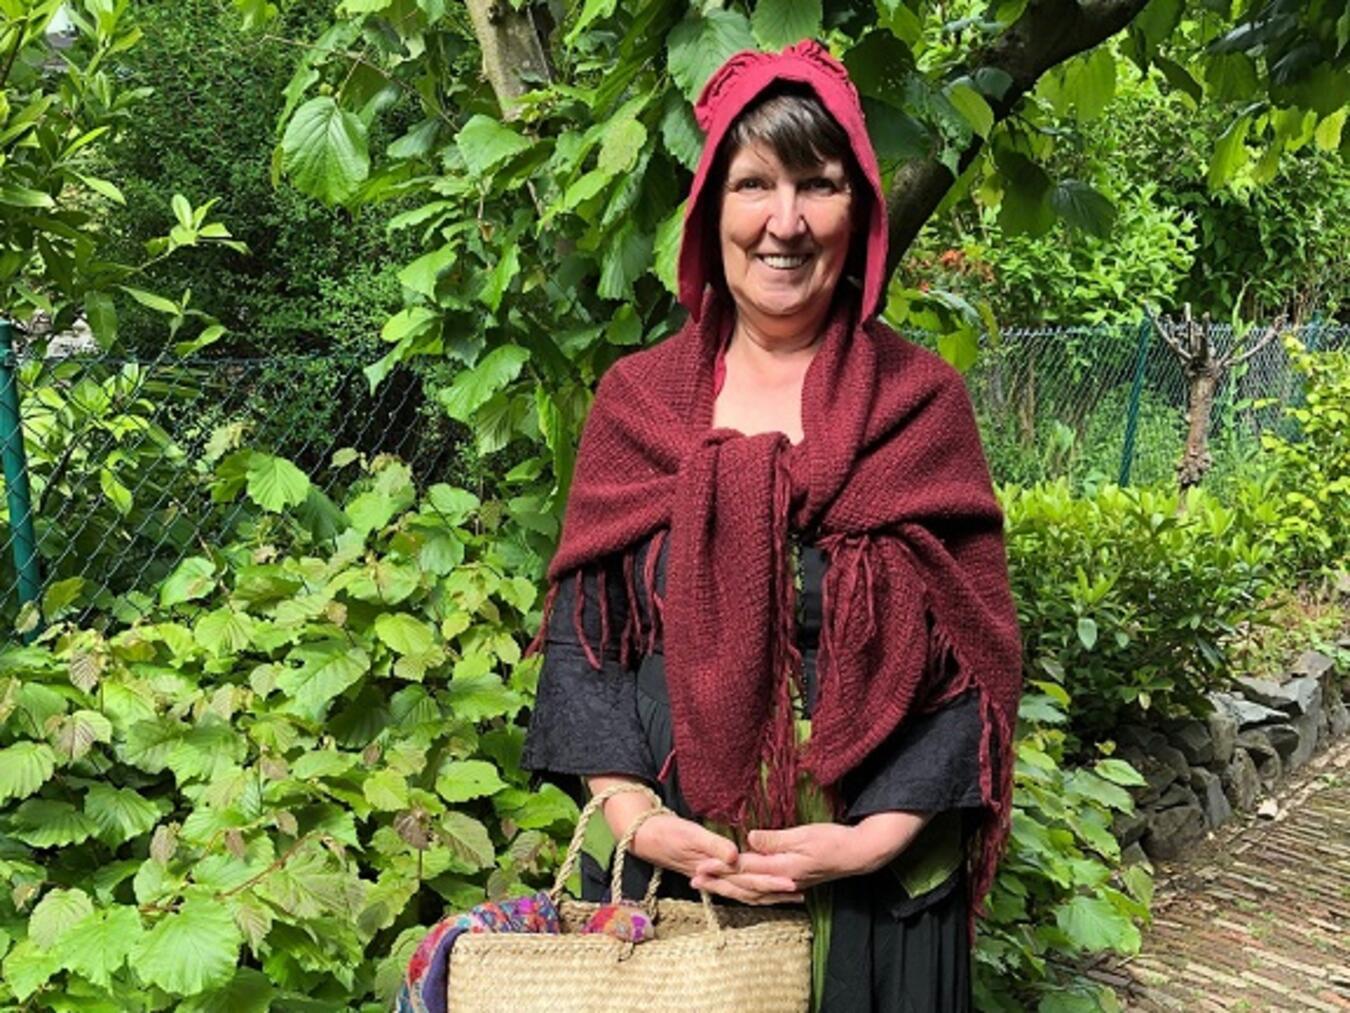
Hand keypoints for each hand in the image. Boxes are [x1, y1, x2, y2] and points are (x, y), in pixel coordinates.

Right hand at [630, 812, 801, 898]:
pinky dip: (752, 887)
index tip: (791, 882)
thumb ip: (713, 846)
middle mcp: (716, 878)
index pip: (747, 880)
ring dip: (766, 893)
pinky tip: (762, 885)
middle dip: (774, 891)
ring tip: (788, 893)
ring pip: (745, 890)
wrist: (645, 836)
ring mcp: (713, 876)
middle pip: (750, 889)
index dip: (770, 881)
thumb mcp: (691, 835)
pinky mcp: (712, 871)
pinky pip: (736, 883)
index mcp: (713, 869)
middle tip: (800, 890)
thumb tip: (735, 857)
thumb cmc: (667, 833)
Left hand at [703, 812, 929, 891]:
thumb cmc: (833, 840)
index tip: (699, 866)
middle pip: (744, 884)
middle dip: (718, 882)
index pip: (744, 868)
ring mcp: (789, 885)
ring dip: (730, 890)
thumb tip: (748, 839)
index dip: (720, 867)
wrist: (858, 855)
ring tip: (710, 888)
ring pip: (753, 892)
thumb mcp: (803, 834)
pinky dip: (749, 893)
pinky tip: (742, 892)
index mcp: (782, 867)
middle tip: (694, 881)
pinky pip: (765, 893)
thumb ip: (775, 839)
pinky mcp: (794, 883)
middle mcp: (783, 880)